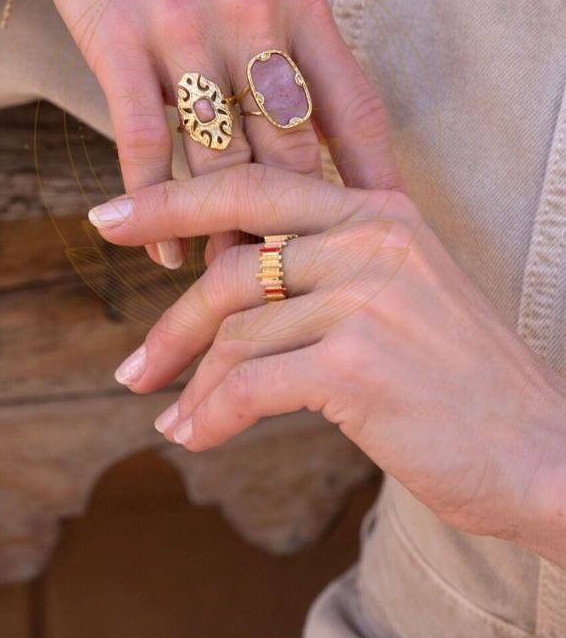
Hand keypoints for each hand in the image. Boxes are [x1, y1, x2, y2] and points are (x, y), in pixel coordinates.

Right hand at [8, 0, 400, 264]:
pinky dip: (158, 208)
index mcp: (301, 0)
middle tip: (297, 280)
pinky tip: (164, 247)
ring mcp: (185, 29)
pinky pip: (147, 144)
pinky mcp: (120, 40)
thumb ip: (295, 39)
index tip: (380, 231)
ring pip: (221, 159)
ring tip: (228, 281)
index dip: (374, 180)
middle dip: (296, 225)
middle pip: (292, 151)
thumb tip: (318, 130)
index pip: (355, 110)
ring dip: (226, 231)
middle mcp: (253, 16)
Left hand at [88, 165, 565, 557]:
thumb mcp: (403, 294)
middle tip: (131, 362)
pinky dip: (212, 416)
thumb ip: (327, 270)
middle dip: (168, 313)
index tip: (114, 219)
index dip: (173, 200)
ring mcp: (364, 299)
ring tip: (172, 414)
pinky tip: (195, 436)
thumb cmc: (462, 379)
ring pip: (237, 332)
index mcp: (378, 212)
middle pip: (232, 260)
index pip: (254, 189)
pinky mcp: (355, 365)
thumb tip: (234, 285)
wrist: (541, 448)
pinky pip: (250, 385)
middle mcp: (370, 241)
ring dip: (194, 384)